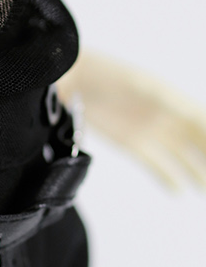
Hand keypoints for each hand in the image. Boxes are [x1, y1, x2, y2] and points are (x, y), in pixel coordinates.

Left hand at [68, 59, 205, 188]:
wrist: (72, 79)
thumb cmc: (106, 74)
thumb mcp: (139, 83)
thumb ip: (165, 99)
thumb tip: (191, 113)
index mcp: (172, 97)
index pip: (201, 121)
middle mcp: (166, 115)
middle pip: (196, 140)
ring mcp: (150, 130)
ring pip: (180, 156)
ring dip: (194, 172)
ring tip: (205, 190)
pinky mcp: (132, 143)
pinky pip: (156, 164)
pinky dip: (167, 177)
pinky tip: (178, 192)